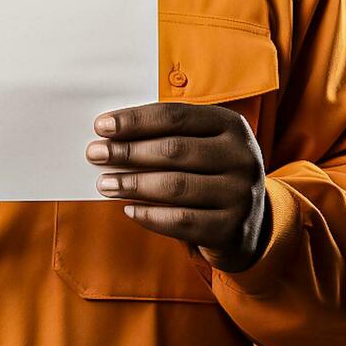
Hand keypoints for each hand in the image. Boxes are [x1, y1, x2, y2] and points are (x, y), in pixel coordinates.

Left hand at [85, 102, 270, 273]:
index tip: (101, 126)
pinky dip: (150, 215)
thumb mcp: (202, 146)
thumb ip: (167, 136)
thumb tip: (112, 137)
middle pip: (173, 150)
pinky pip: (181, 221)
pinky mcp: (232, 229)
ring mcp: (241, 194)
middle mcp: (242, 157)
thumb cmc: (210, 174)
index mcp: (231, 125)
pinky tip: (129, 210)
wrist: (250, 225)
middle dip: (128, 151)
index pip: (176, 116)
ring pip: (175, 186)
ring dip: (133, 184)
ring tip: (104, 184)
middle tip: (95, 154)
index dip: (136, 120)